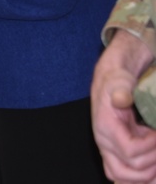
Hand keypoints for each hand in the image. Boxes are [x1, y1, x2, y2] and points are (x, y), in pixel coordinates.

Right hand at [92, 29, 155, 182]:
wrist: (111, 81)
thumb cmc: (118, 81)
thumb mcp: (120, 81)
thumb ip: (121, 90)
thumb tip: (121, 99)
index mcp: (104, 127)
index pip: (130, 151)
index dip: (151, 147)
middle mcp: (104, 143)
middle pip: (128, 170)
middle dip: (152, 164)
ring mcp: (109, 150)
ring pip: (124, 178)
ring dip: (147, 175)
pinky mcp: (115, 154)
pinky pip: (123, 177)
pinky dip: (139, 180)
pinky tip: (152, 173)